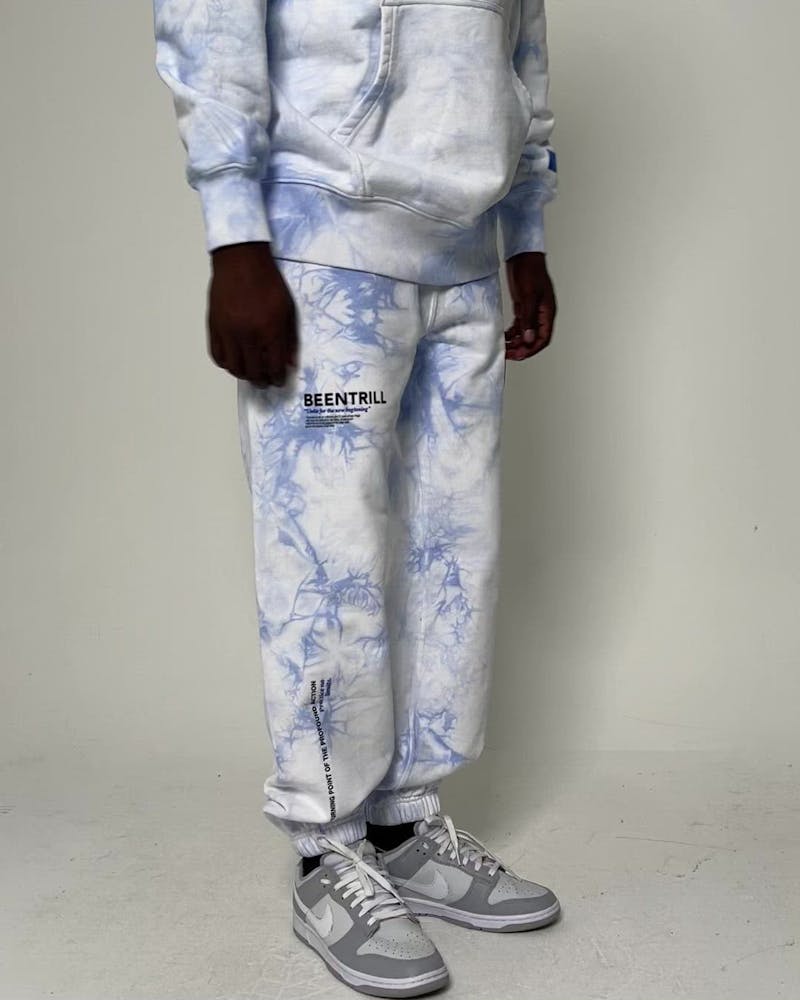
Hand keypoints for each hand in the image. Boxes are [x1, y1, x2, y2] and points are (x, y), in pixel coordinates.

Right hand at [207, 242, 297, 386]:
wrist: (241, 261)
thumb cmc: (267, 282)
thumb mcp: (287, 309)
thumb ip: (289, 338)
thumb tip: (289, 362)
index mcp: (269, 331)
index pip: (273, 367)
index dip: (277, 378)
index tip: (278, 380)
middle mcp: (247, 335)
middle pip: (253, 371)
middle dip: (261, 380)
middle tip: (265, 381)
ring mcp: (228, 332)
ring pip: (234, 368)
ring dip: (243, 374)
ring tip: (250, 373)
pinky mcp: (214, 326)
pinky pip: (217, 355)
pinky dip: (226, 363)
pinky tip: (233, 362)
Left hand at [504, 251, 556, 360]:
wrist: (523, 255)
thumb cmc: (529, 271)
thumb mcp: (528, 296)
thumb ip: (528, 319)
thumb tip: (529, 339)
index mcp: (547, 312)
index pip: (543, 338)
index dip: (532, 349)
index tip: (519, 355)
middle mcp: (541, 314)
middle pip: (534, 339)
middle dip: (522, 348)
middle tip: (509, 355)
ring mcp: (532, 310)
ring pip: (526, 333)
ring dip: (517, 342)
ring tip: (505, 348)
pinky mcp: (523, 306)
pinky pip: (520, 325)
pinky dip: (513, 332)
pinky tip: (505, 336)